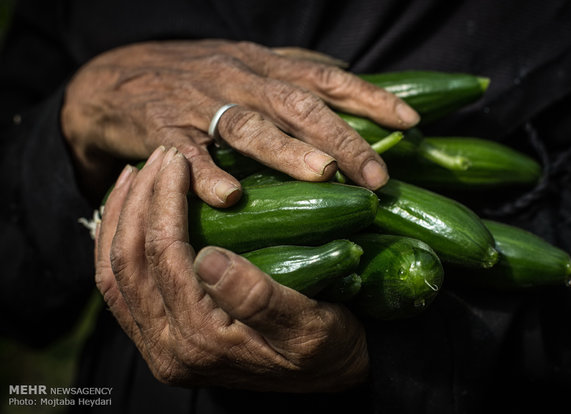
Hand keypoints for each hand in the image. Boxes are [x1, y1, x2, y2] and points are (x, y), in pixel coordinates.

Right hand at [62, 40, 418, 203]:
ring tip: (321, 175)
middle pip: (297, 105)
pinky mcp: (162, 129)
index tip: (410, 122)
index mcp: (264, 67)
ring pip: (248, 124)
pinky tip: (230, 196)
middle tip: (376, 175)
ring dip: (285, 150)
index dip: (370, 98)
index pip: (327, 79)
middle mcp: (238, 79)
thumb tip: (345, 72)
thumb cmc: (194, 77)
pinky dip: (206, 173)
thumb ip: (293, 70)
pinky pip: (186, 152)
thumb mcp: (247, 64)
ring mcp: (200, 103)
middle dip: (341, 139)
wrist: (116, 79)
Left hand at [95, 146, 368, 391]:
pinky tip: (130, 213)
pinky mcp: (159, 338)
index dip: (164, 202)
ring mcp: (159, 347)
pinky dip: (115, 244)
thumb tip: (208, 258)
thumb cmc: (327, 346)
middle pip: (126, 264)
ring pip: (112, 275)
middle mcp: (169, 350)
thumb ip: (258, 298)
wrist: (326, 376)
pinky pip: (119, 288)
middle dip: (137, 201)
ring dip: (118, 220)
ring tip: (136, 175)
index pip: (164, 259)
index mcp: (202, 343)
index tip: (177, 159)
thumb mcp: (309, 325)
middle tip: (158, 156)